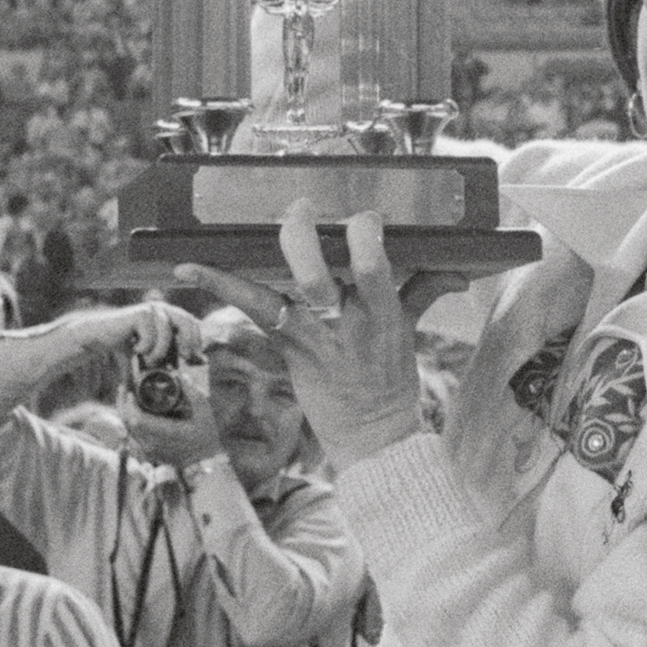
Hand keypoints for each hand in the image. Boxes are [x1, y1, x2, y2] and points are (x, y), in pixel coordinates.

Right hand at [50, 301, 195, 362]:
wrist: (99, 338)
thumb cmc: (127, 348)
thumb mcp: (153, 355)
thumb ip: (174, 359)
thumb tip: (201, 366)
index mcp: (169, 315)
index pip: (195, 324)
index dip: (197, 342)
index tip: (194, 360)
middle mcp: (163, 309)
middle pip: (188, 322)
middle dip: (188, 343)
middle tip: (183, 360)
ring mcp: (152, 309)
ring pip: (168, 332)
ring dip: (160, 351)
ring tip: (149, 360)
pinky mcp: (140, 313)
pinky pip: (152, 335)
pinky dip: (145, 347)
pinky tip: (134, 349)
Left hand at [120, 371, 225, 470]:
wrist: (204, 462)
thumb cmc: (206, 436)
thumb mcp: (204, 411)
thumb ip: (192, 391)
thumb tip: (179, 375)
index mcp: (165, 432)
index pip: (137, 419)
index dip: (128, 404)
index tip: (129, 391)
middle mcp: (153, 443)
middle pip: (128, 424)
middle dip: (122, 405)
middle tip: (123, 390)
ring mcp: (150, 451)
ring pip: (128, 432)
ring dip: (125, 415)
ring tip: (128, 401)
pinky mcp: (149, 454)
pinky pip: (132, 439)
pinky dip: (130, 426)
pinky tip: (134, 417)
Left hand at [174, 199, 467, 472]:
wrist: (373, 438)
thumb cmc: (390, 379)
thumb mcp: (411, 331)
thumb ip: (425, 291)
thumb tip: (459, 270)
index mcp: (382, 312)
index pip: (373, 263)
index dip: (363, 232)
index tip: (361, 214)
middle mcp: (345, 323)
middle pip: (319, 274)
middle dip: (304, 237)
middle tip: (300, 208)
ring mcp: (313, 338)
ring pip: (281, 294)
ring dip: (246, 268)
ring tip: (228, 233)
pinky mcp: (288, 350)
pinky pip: (252, 311)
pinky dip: (220, 284)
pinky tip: (187, 266)